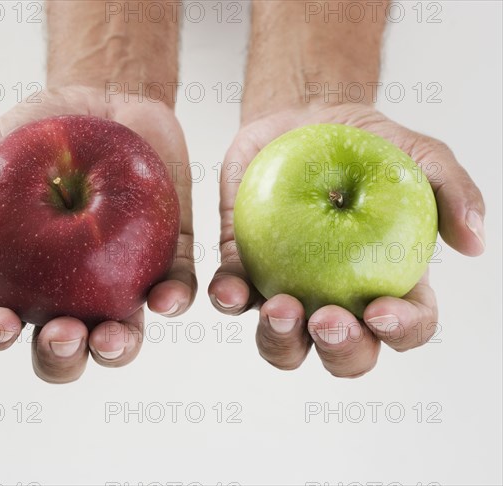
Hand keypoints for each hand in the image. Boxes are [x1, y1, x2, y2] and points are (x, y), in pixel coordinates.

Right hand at [0, 86, 195, 382]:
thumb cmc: (39, 130)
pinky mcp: (166, 260)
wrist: (107, 99)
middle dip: (60, 358)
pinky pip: (173, 290)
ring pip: (121, 336)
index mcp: (22, 277)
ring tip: (112, 338)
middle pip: (63, 347)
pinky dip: (172, 301)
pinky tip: (165, 299)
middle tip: (63, 334)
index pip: (1, 320)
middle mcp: (71, 291)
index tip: (2, 322)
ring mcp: (122, 281)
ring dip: (117, 351)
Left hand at [208, 103, 484, 376]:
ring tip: (280, 307)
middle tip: (327, 318)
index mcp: (387, 283)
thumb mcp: (417, 153)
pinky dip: (229, 300)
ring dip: (280, 340)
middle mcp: (337, 298)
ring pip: (284, 343)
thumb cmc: (365, 141)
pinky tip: (228, 290)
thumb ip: (452, 190)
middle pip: (345, 353)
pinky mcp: (243, 270)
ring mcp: (287, 289)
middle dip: (339, 349)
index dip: (400, 332)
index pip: (406, 326)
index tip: (381, 310)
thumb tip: (475, 242)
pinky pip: (233, 297)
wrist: (301, 120)